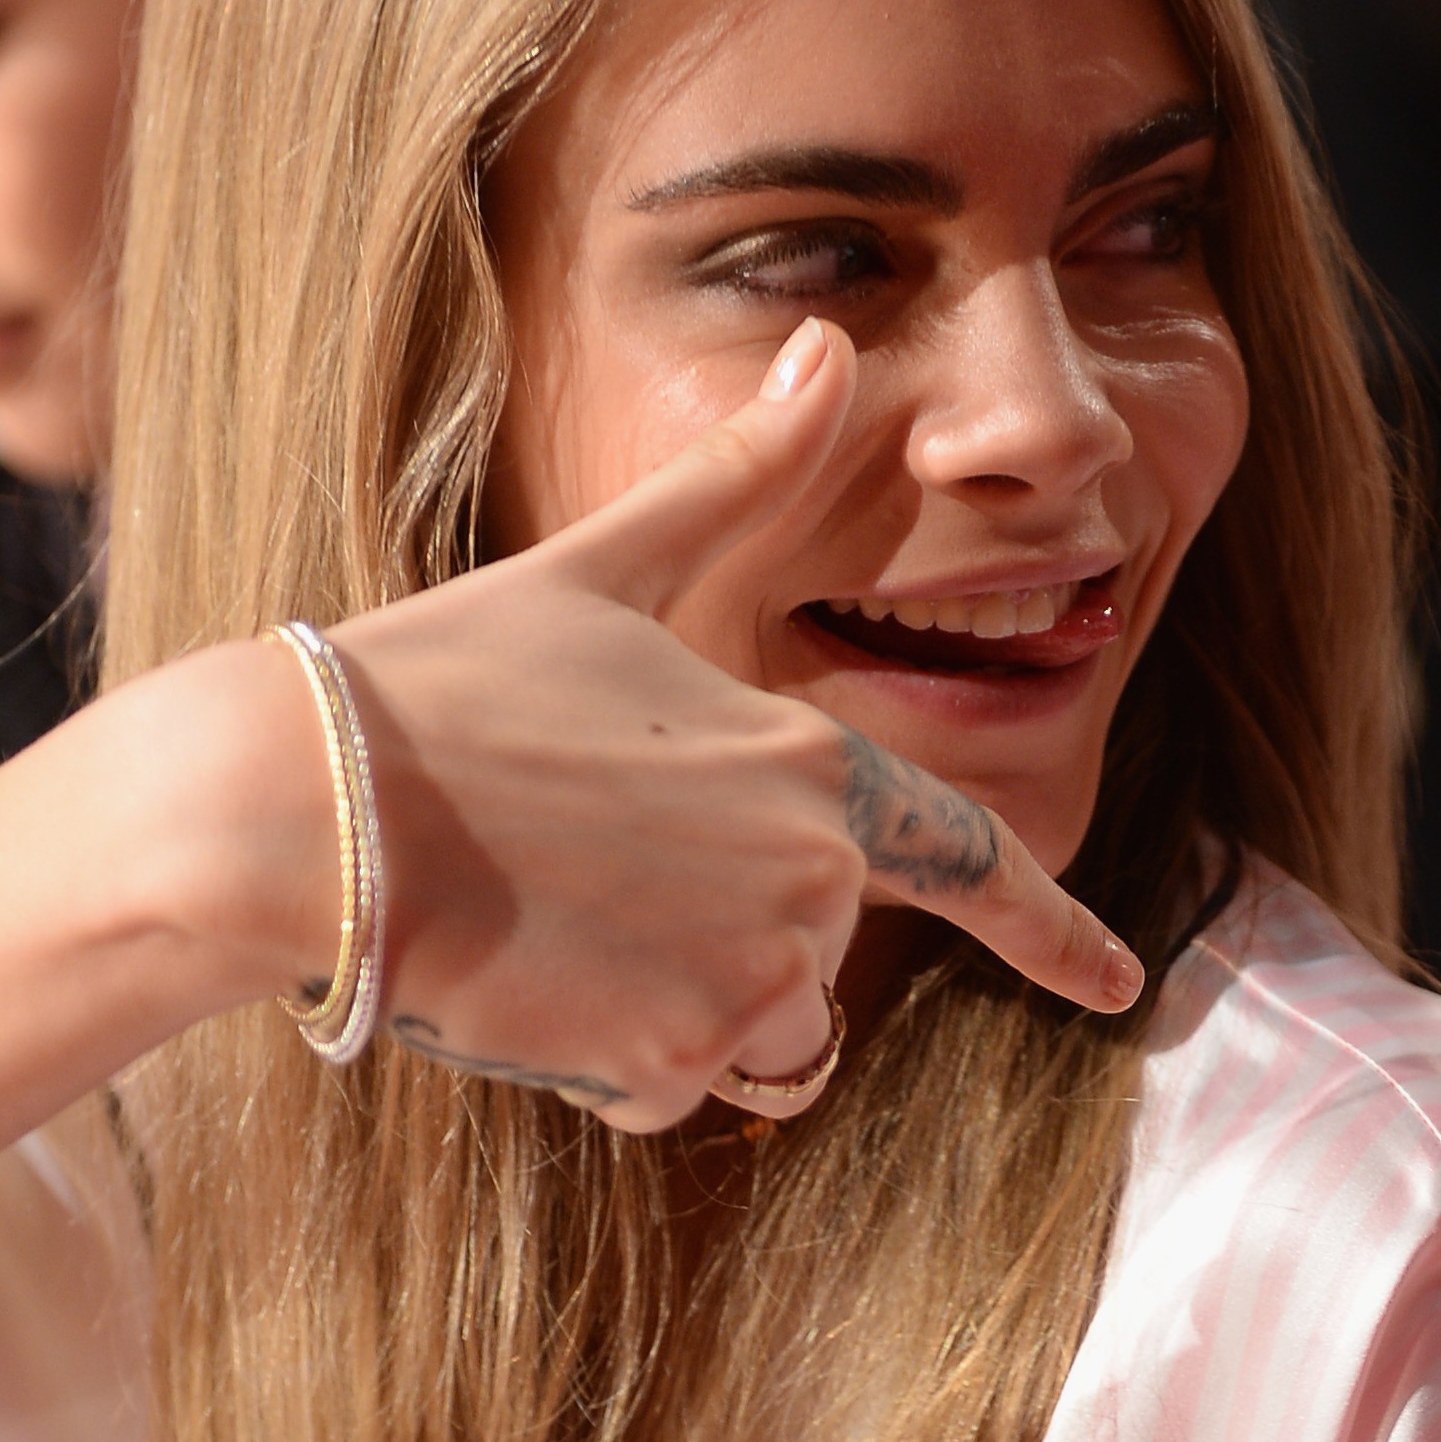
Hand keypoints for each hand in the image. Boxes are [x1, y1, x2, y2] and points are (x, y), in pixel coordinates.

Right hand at [301, 322, 1141, 1126]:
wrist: (317, 806)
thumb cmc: (451, 680)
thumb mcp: (608, 569)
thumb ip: (741, 481)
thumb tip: (831, 346)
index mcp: (812, 764)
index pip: (972, 861)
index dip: (1057, 934)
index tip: (1123, 988)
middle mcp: (811, 879)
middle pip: (815, 964)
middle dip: (720, 947)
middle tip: (586, 873)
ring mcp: (748, 977)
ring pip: (750, 1043)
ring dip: (670, 1014)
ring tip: (560, 923)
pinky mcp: (673, 1060)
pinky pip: (666, 1095)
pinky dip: (604, 1060)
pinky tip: (529, 979)